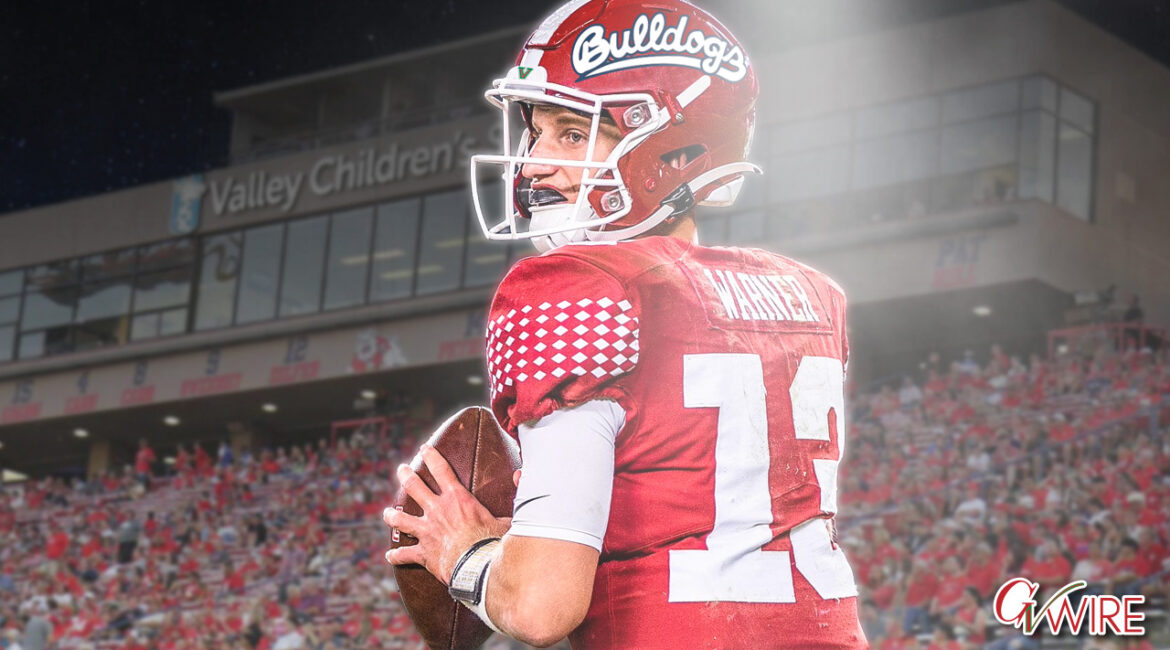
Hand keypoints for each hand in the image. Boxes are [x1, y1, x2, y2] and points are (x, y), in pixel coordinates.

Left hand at [382, 445, 511, 583]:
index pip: (441, 470)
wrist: (478, 567)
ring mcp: (426, 531)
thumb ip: (515, 493)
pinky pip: (404, 554)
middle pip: (414, 487)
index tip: (424, 448)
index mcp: (457, 498)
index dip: (431, 456)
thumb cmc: (494, 541)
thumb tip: (522, 473)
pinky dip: (396, 555)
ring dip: (392, 515)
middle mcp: (437, 510)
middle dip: (406, 476)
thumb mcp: (509, 515)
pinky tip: (390, 556)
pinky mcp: (423, 553)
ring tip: (387, 513)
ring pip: (401, 519)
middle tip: (401, 469)